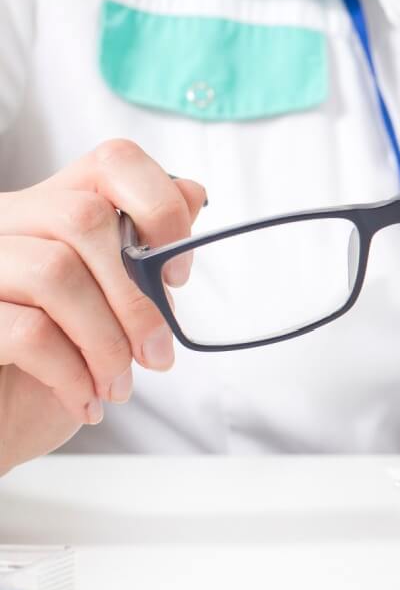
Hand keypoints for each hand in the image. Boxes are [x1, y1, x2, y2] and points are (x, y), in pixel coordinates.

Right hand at [0, 140, 205, 475]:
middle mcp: (4, 223)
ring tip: (116, 385)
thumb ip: (142, 252)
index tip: (177, 274)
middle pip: (84, 217)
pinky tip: (84, 400)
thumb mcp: (111, 308)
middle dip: (136, 297)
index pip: (112, 162)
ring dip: (105, 342)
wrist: (3, 428)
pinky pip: (27, 330)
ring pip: (55, 272)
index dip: (161, 207)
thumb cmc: (53, 368)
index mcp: (48, 211)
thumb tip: (190, 194)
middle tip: (156, 354)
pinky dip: (71, 372)